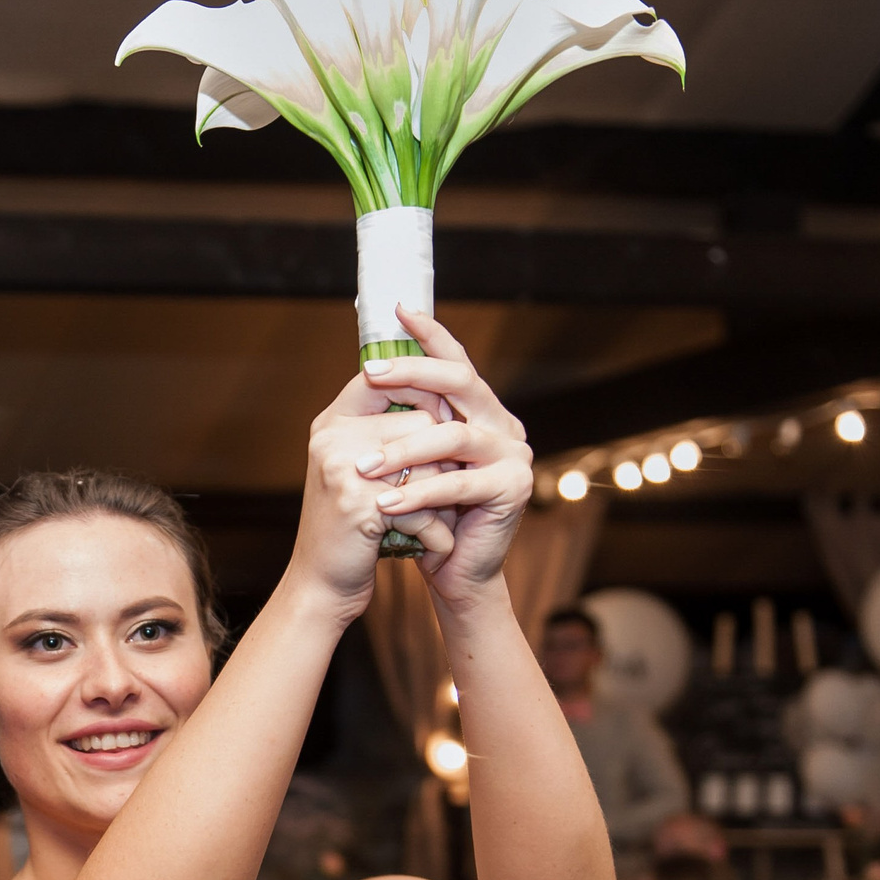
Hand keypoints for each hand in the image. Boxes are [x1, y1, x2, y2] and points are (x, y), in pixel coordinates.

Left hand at [309, 311, 533, 612]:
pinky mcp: (513, 488)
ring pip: (454, 437)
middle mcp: (503, 424)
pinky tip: (386, 503)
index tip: (399, 310)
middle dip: (412, 375)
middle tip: (371, 375)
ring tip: (365, 466)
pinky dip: (419, 493)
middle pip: (460, 384)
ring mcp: (514, 454)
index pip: (456, 362)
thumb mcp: (409, 459)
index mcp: (481, 411)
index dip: (431, 334)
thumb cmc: (425, 513)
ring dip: (404, 449)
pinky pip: (458, 484)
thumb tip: (368, 372)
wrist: (455, 569)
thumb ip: (404, 420)